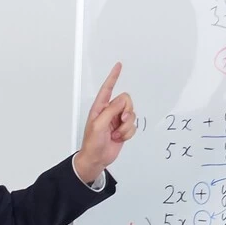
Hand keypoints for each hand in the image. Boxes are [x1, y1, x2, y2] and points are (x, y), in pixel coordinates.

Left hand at [72, 63, 137, 183]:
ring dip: (126, 126)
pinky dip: (128, 133)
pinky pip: (133, 126)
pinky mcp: (123, 129)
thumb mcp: (99, 125)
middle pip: (126, 101)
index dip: (113, 76)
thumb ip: (111, 111)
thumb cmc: (92, 143)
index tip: (119, 66)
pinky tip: (119, 137)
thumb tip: (121, 102)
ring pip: (131, 114)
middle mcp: (109, 112)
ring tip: (116, 133)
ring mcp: (117, 120)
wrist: (97, 158)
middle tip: (120, 121)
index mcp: (100, 107)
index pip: (108, 88)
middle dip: (126, 112)